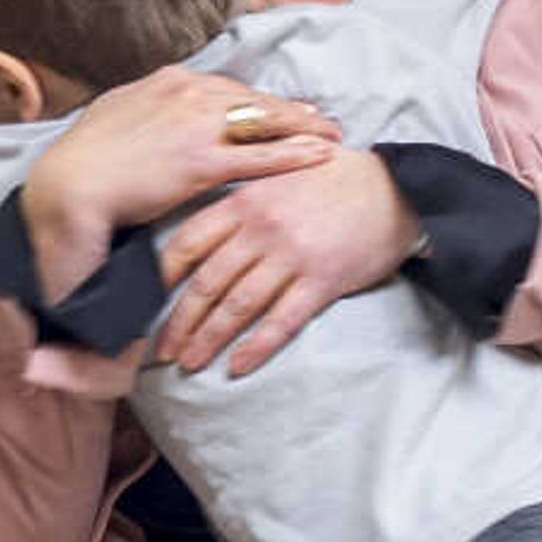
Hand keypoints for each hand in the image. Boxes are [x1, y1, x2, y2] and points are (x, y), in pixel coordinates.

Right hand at [26, 70, 339, 297]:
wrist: (70, 184)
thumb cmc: (85, 158)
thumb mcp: (117, 114)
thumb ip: (145, 108)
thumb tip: (152, 110)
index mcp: (169, 81)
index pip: (227, 88)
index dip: (259, 99)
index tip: (282, 105)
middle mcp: (190, 93)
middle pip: (254, 99)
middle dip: (292, 110)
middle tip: (321, 119)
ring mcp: (199, 126)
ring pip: (266, 123)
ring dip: (304, 129)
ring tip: (332, 136)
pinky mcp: (204, 162)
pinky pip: (261, 156)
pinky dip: (295, 155)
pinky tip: (320, 157)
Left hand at [151, 147, 420, 375]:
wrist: (395, 188)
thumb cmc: (333, 181)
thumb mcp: (278, 176)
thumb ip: (241, 203)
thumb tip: (203, 238)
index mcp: (245, 201)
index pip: (188, 242)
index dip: (162, 276)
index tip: (147, 301)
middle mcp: (262, 228)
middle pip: (207, 282)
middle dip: (180, 321)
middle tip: (163, 350)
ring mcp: (292, 255)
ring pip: (238, 305)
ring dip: (209, 339)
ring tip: (191, 363)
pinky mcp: (322, 280)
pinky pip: (281, 321)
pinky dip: (256, 347)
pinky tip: (238, 366)